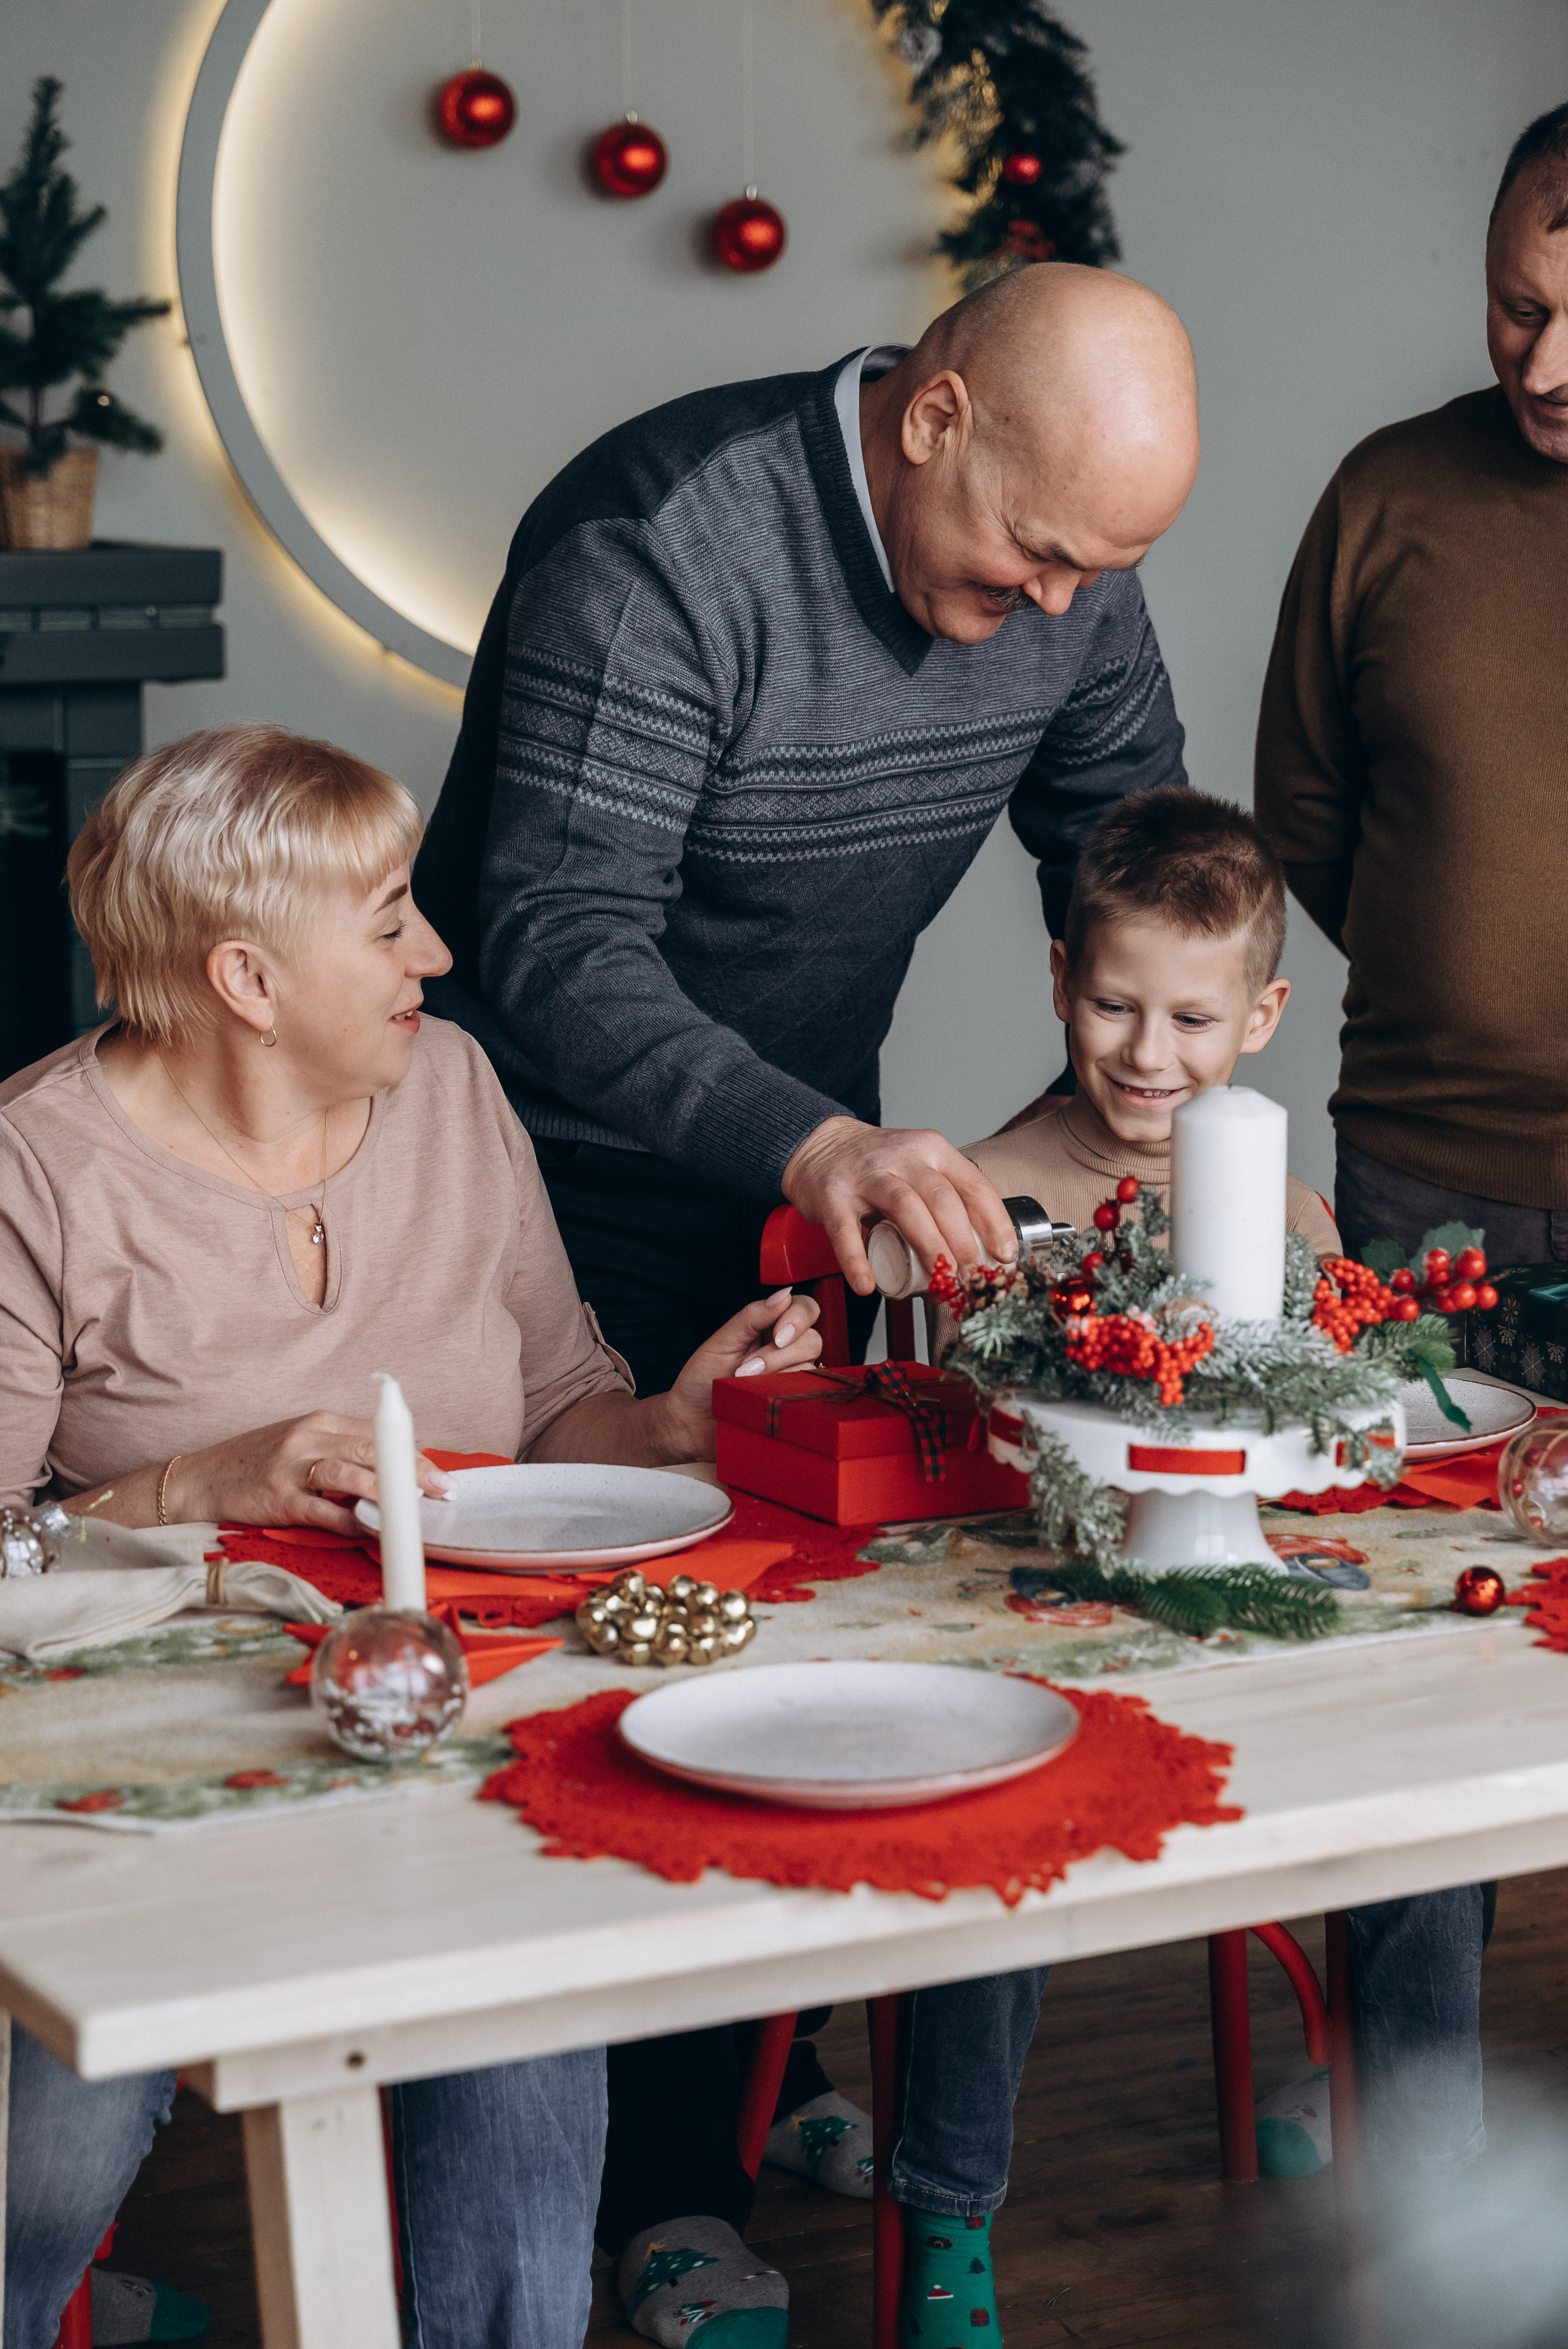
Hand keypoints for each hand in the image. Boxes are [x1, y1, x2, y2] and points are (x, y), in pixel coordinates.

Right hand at [165, 1411, 455, 1536]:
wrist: (199, 1480)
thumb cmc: (255, 1466)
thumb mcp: (300, 1446)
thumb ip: (341, 1454)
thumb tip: (391, 1477)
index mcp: (319, 1422)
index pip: (377, 1434)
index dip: (412, 1454)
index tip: (439, 1475)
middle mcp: (308, 1437)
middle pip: (372, 1449)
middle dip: (412, 1471)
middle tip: (442, 1492)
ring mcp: (291, 1466)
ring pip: (351, 1474)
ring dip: (388, 1493)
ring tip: (416, 1510)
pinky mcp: (279, 1497)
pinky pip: (324, 1510)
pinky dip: (351, 1522)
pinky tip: (372, 1531)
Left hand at [654, 1289, 822, 1461]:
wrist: (690, 1421)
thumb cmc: (702, 1380)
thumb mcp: (722, 1342)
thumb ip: (752, 1317)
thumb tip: (784, 1295)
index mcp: (770, 1329)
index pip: (805, 1309)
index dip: (798, 1319)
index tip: (777, 1335)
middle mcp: (787, 1352)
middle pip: (813, 1340)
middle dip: (780, 1354)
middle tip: (747, 1369)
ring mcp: (793, 1380)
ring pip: (810, 1368)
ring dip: (777, 1376)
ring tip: (745, 1386)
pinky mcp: (793, 1406)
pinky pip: (808, 1396)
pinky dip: (786, 1396)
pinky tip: (764, 1401)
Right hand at [781, 1116, 1015, 1295]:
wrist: (818, 1145)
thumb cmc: (876, 1166)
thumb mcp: (918, 1166)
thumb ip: (945, 1197)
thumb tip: (979, 1253)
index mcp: (933, 1151)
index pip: (974, 1185)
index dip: (995, 1222)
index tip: (1006, 1254)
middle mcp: (904, 1157)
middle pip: (943, 1200)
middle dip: (964, 1243)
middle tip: (974, 1278)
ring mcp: (867, 1174)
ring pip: (906, 1209)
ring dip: (929, 1248)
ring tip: (940, 1280)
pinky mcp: (832, 1195)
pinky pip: (846, 1230)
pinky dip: (857, 1260)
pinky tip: (867, 1284)